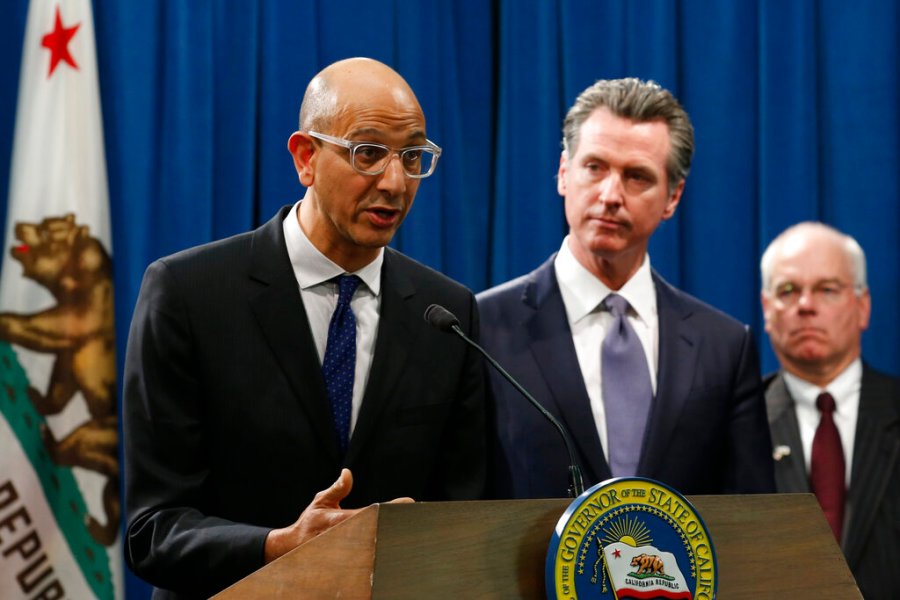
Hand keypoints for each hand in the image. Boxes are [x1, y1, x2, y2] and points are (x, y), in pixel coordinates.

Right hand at [263, 469, 414, 562]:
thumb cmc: (309, 522)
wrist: (293, 547)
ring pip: (375, 543)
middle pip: (377, 529)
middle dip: (396, 522)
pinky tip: (398, 545)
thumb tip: (348, 472)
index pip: (370, 512)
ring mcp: (347, 549)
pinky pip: (368, 554)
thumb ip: (337, 489)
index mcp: (340, 520)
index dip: (390, 508)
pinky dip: (383, 548)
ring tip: (413, 529)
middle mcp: (345, 535)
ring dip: (392, 535)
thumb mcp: (321, 502)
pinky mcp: (347, 559)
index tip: (408, 502)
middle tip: (416, 514)